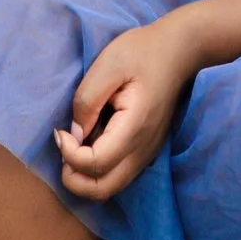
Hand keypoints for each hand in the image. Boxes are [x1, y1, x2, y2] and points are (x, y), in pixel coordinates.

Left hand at [55, 13, 201, 201]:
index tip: (60, 131)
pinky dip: (99, 171)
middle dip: (74, 178)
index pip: (96, 164)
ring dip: (85, 177)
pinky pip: (119, 174)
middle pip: (102, 189)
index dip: (69, 154)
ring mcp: (148, 152)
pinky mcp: (147, 149)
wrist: (179, 49)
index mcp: (134, 127)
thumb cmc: (143, 51)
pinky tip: (93, 144)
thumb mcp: (108, 64)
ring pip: (111, 187)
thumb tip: (75, 134)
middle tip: (64, 148)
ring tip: (75, 148)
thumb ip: (87, 101)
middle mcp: (143, 148)